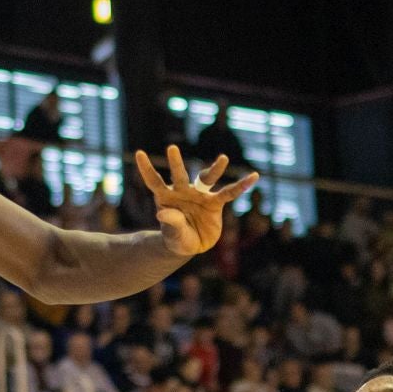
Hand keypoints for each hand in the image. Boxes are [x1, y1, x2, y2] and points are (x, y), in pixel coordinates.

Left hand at [135, 145, 258, 257]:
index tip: (139, 153)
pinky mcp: (215, 203)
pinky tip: (253, 176)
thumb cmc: (176, 238)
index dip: (146, 168)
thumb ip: (170, 223)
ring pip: (206, 179)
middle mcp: (182, 192)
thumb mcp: (173, 234)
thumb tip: (162, 212)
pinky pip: (229, 193)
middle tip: (171, 148)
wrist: (190, 243)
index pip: (154, 181)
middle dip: (175, 163)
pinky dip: (241, 186)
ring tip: (223, 158)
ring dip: (214, 169)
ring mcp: (199, 195)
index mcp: (166, 199)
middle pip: (179, 175)